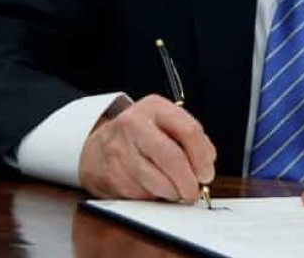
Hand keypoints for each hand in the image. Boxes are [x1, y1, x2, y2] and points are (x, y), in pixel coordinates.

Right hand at [79, 94, 215, 201]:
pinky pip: (142, 194)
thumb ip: (189, 138)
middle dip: (189, 181)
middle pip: (172, 157)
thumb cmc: (139, 136)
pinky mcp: (111, 175)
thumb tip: (207, 163)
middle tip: (194, 191)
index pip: (188, 130)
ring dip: (173, 192)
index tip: (207, 173)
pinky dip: (155, 196)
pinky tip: (155, 189)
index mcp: (154, 107)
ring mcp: (120, 150)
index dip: (202, 157)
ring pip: (157, 181)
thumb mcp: (164, 123)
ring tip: (177, 191)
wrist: (96, 149)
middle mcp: (135, 124)